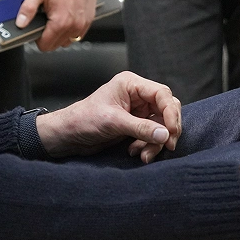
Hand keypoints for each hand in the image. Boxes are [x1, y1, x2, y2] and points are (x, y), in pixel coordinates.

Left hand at [15, 0, 96, 51]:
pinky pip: (79, 33)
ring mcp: (83, 23)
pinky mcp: (90, 18)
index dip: (38, 38)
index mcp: (60, 22)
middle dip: (49, 36)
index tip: (37, 28)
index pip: (45, 46)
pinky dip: (72, 29)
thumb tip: (20, 23)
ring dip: (61, 34)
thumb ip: (27, 9)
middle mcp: (74, 26)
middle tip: (46, 20)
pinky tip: (67, 16)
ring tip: (56, 18)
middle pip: (56, 45)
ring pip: (68, 40)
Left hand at [36, 71, 181, 161]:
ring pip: (161, 125)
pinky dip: (148, 145)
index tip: (171, 132)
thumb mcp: (113, 122)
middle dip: (167, 129)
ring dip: (156, 142)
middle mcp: (137, 95)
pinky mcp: (135, 125)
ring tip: (144, 155)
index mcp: (131, 84)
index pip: (162, 94)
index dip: (170, 113)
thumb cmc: (84, 119)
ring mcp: (137, 110)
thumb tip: (166, 135)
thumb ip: (141, 128)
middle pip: (166, 109)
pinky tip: (136, 152)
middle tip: (167, 145)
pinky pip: (152, 134)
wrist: (68, 135)